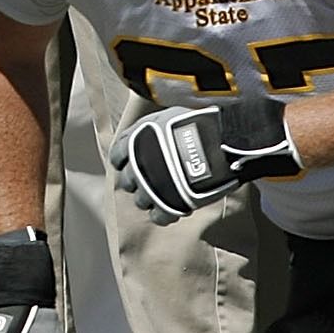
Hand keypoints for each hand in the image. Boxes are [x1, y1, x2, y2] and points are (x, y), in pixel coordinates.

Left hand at [110, 97, 297, 223]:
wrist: (217, 142)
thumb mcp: (166, 116)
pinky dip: (165, 214)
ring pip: (141, 200)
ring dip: (153, 198)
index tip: (136, 162)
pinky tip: (176, 208)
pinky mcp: (168, 205)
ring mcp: (150, 188)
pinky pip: (159, 217)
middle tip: (155, 179)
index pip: (116, 157)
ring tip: (168, 194)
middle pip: (127, 181)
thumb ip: (154, 129)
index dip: (126, 161)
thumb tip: (157, 131)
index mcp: (132, 143)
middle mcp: (136, 166)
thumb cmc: (195, 122)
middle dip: (139, 180)